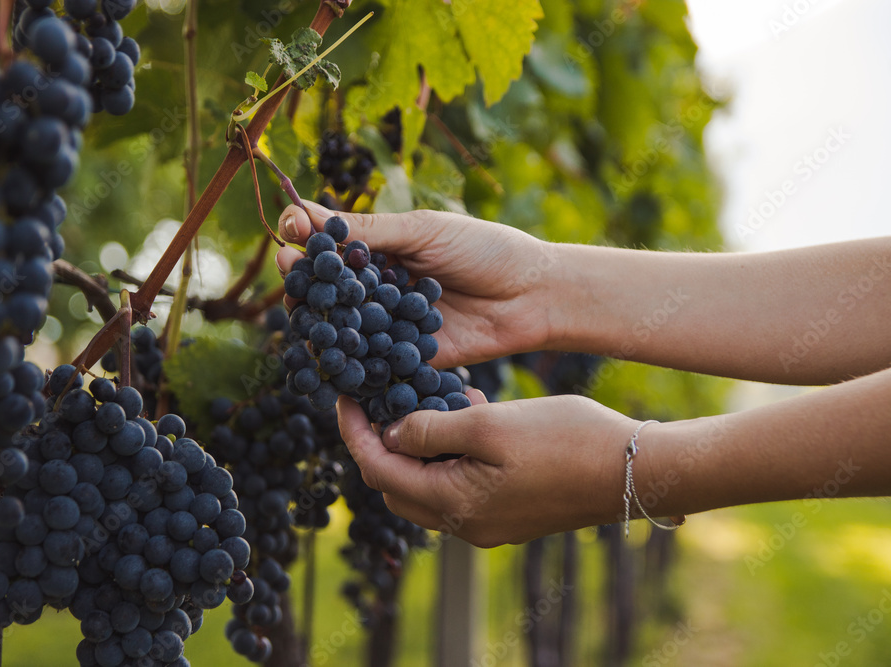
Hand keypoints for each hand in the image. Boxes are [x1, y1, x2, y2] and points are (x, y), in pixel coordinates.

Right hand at [275, 201, 561, 367]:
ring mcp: (388, 324)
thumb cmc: (485, 250)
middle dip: (304, 279)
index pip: (329, 242)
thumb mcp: (425, 231)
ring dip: (319, 319)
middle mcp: (378, 286)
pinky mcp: (402, 358)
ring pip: (341, 325)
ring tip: (304, 309)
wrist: (533, 294)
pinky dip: (348, 358)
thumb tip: (305, 215)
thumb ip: (369, 231)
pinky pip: (368, 361)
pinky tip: (331, 351)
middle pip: (327, 287)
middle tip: (290, 270)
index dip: (305, 236)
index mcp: (381, 248)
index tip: (291, 230)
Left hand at [336, 392, 640, 546]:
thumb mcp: (489, 424)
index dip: (355, 431)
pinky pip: (460, 487)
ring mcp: (488, 525)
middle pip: (396, 485)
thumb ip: (431, 429)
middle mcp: (463, 525)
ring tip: (434, 398)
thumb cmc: (565, 440)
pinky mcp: (509, 515)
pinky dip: (452, 454)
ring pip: (428, 485)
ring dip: (420, 446)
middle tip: (384, 397)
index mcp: (452, 505)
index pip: (378, 469)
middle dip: (382, 443)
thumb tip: (390, 434)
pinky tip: (470, 413)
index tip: (344, 395)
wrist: (635, 471)